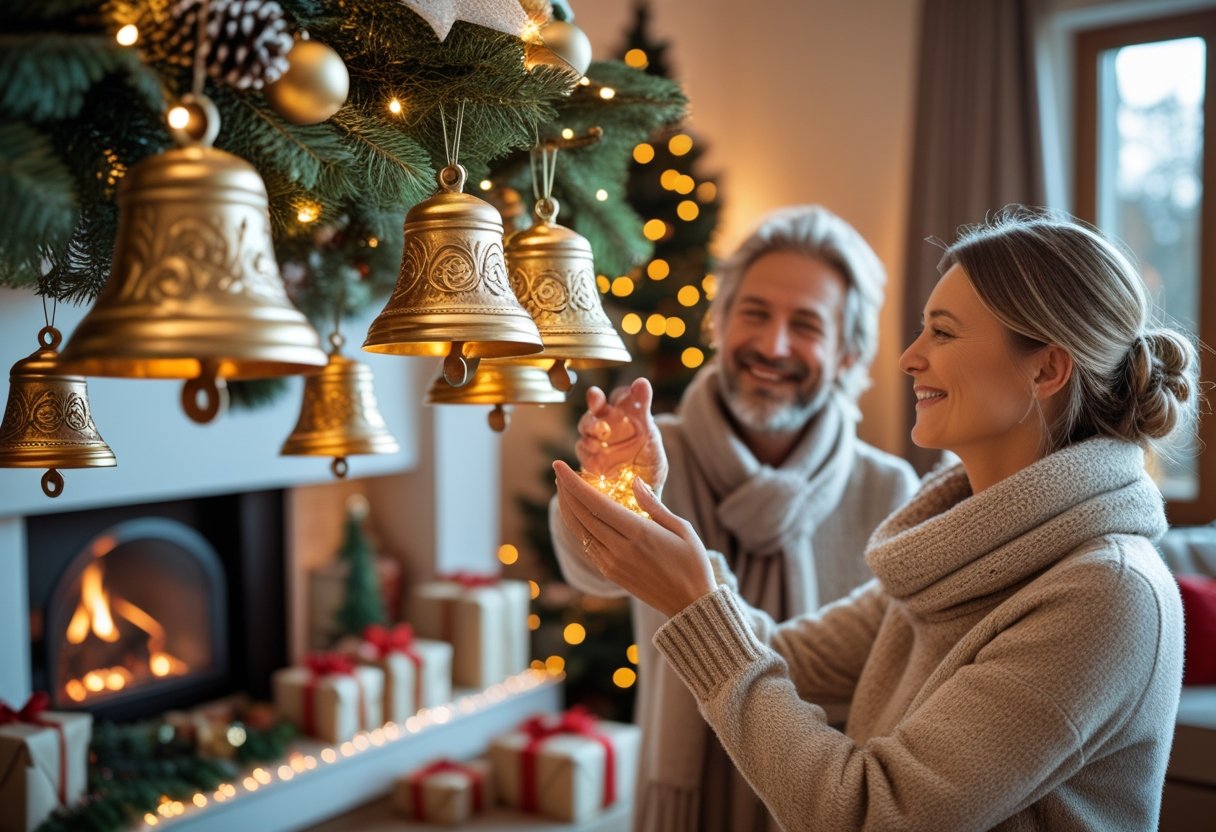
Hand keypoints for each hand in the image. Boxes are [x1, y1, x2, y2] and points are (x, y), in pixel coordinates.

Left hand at [552, 459, 714, 617]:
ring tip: (563, 490)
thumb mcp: (682, 528)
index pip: (596, 503)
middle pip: (582, 515)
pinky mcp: (610, 574)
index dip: (573, 484)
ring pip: (580, 532)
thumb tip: (634, 481)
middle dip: (566, 492)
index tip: (559, 465)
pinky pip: (588, 546)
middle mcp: (621, 549)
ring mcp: (612, 564)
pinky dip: (578, 528)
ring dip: (568, 509)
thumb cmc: (692, 563)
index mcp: (639, 534)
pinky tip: (577, 515)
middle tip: (559, 472)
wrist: (690, 605)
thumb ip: (653, 505)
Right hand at [574, 378, 667, 492]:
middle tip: (596, 398)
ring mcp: (597, 439)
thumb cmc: (649, 464)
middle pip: (596, 405)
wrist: (639, 499)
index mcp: (629, 415)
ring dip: (591, 424)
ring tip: (601, 431)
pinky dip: (587, 446)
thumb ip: (642, 407)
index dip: (625, 392)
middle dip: (595, 400)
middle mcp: (610, 423)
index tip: (636, 389)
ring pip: (586, 424)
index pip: (623, 396)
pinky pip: (582, 447)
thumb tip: (641, 381)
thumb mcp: (651, 436)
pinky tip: (596, 449)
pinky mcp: (588, 457)